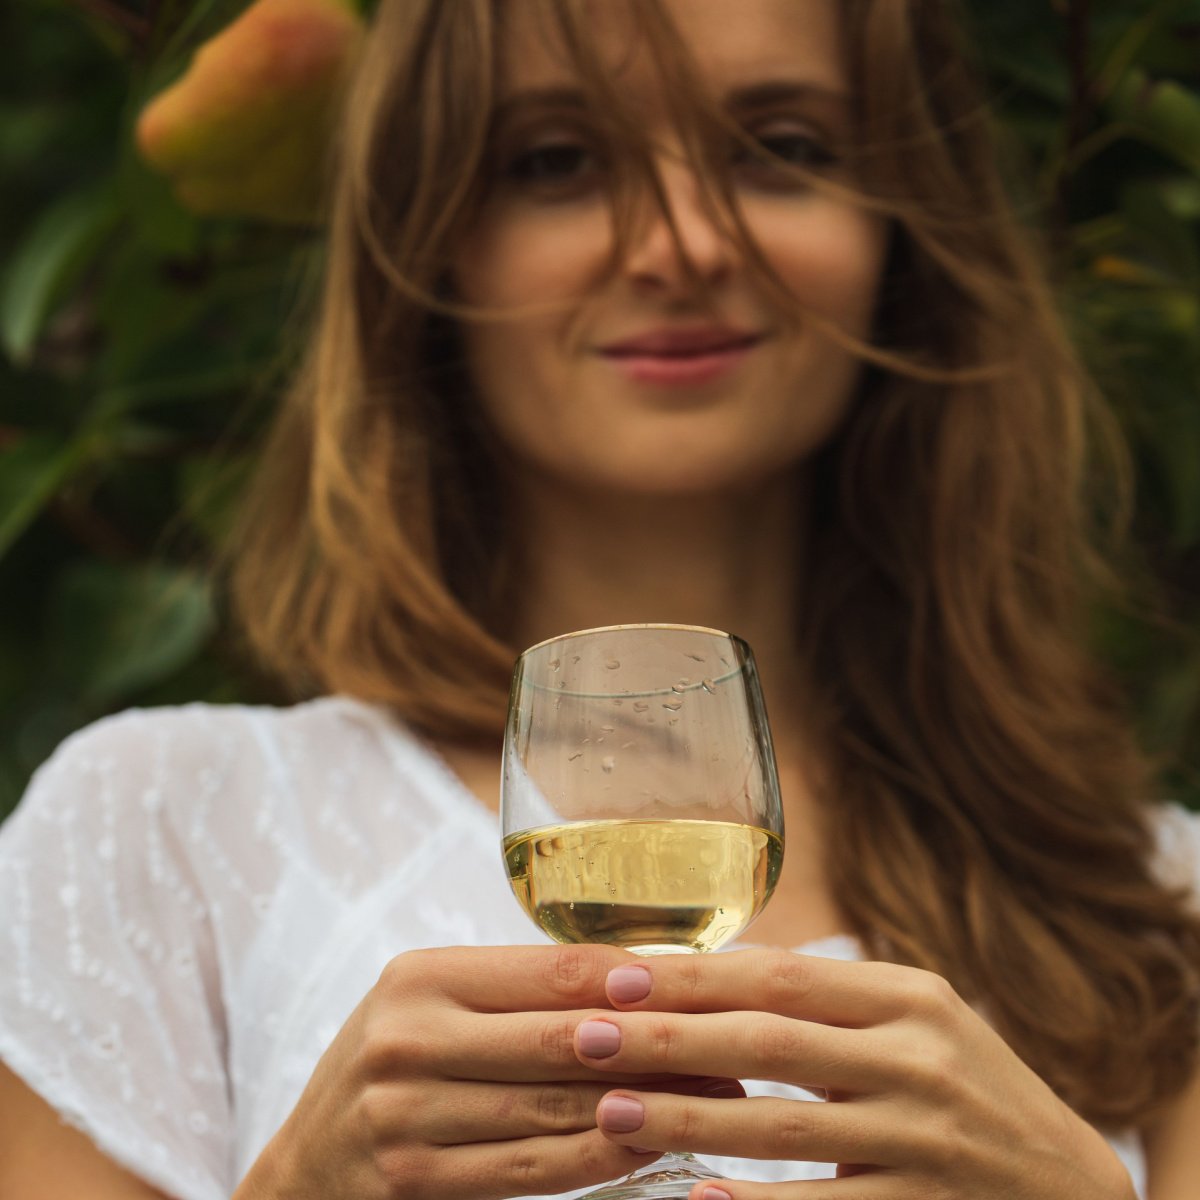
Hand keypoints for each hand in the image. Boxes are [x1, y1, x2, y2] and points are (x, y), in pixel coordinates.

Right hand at [233, 944, 742, 1199]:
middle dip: (650, 1044)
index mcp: (421, 977)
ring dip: (639, 1103)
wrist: (307, 1168)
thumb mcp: (435, 1009)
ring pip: (550, 1107)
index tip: (694, 984)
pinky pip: (527, 1169)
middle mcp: (408, 1037)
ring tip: (709, 1096)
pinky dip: (595, 1158)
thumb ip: (515, 994)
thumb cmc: (396, 1067)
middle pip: (557, 1039)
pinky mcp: (414, 1178)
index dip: (624, 979)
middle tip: (727, 1045)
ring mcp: (404, 1113)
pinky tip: (647, 1146)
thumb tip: (638, 981)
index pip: (545, 971)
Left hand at [572, 949, 1136, 1199]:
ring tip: (610, 1108)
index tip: (620, 976)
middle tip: (586, 1032)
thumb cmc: (969, 1087)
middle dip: (668, 1036)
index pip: (782, 975)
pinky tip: (691, 1198)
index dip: (695, 975)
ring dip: (684, 1116)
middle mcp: (917, 1058)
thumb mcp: (919, 1019)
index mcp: (910, 996)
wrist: (1069, 1188)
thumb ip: (831, 997)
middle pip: (767, 1039)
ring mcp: (921, 1138)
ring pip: (779, 1125)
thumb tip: (713, 969)